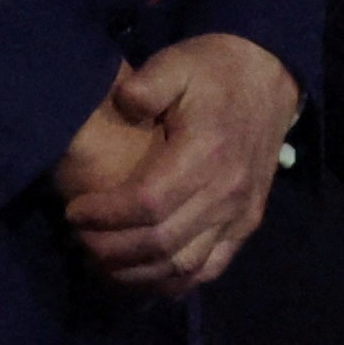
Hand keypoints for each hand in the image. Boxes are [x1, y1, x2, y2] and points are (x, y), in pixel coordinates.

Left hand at [56, 33, 301, 297]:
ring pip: (183, 266)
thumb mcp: (178, 61)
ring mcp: (240, 214)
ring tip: (100, 260)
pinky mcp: (247, 225)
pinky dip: (172, 283)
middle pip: (161, 242)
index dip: (105, 214)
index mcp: (207, 151)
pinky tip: (142, 277)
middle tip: (79, 236)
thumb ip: (150, 82)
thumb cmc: (214, 70)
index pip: (148, 203)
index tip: (74, 210)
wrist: (268, 77)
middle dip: (109, 247)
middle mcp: (227, 191)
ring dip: (136, 273)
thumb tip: (126, 102)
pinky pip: (209, 270)